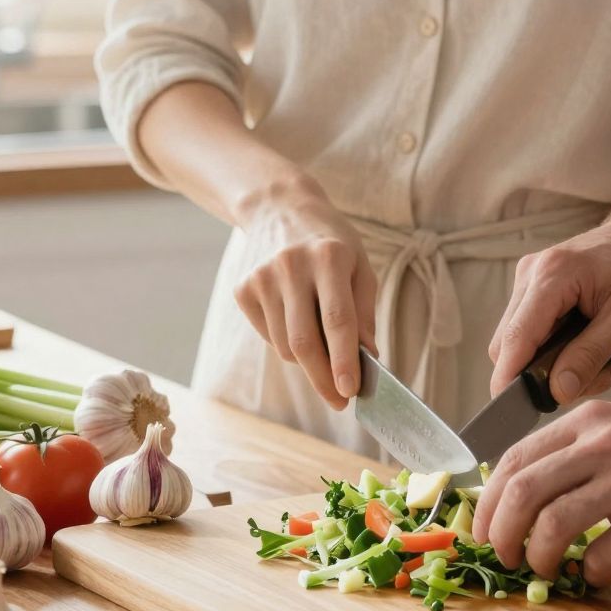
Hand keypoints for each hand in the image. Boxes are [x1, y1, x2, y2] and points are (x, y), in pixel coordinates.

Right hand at [233, 187, 377, 410]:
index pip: (337, 321)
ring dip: (308, 361)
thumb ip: (364, 312)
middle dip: (323, 379)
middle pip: (304, 342)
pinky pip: (269, 336)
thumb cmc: (331, 242)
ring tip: (323, 347)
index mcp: (328, 257)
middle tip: (339, 401)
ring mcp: (261, 278)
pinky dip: (287, 343)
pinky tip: (296, 320)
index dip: (344, 360)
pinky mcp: (242, 289)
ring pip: (285, 346)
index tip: (350, 391)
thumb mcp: (359, 266)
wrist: (280, 209)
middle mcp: (290, 266)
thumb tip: (367, 359)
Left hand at [471, 390, 610, 585]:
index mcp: (590, 420)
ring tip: (546, 569)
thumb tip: (534, 493)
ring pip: (555, 522)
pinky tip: (600, 573)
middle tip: (505, 558)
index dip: (488, 500)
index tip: (485, 530)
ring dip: (540, 556)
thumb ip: (585, 451)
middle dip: (502, 533)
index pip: (515, 458)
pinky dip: (592, 571)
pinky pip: (605, 552)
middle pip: (523, 491)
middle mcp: (605, 442)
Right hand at [487, 205, 610, 403]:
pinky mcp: (540, 290)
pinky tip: (601, 349)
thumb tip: (557, 391)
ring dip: (562, 365)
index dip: (511, 380)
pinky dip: (565, 351)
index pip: (515, 337)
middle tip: (599, 378)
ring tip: (610, 362)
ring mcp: (533, 281)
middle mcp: (532, 275)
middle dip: (548, 375)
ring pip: (525, 344)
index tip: (517, 412)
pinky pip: (538, 334)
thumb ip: (590, 356)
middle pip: (512, 345)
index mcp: (552, 275)